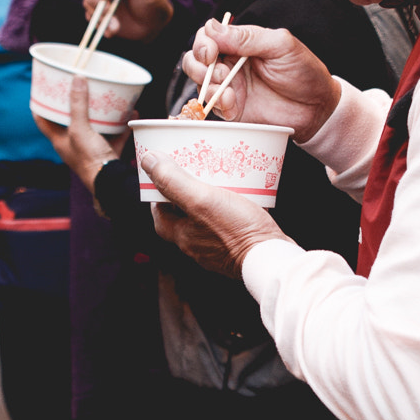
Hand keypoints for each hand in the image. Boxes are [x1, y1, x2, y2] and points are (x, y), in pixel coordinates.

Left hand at [32, 76, 121, 188]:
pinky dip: (121, 124)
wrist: (110, 181)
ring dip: (98, 112)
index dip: (39, 105)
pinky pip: (115, 134)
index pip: (42, 120)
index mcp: (59, 140)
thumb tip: (77, 79)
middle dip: (73, 104)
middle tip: (76, 87)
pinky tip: (130, 111)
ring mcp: (90, 148)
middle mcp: (73, 143)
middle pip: (69, 121)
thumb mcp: (80, 129)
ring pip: (93, 126)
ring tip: (101, 96)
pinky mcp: (107, 151)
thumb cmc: (88, 159)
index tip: (41, 90)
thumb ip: (78, 105)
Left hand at [141, 150, 288, 280]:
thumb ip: (173, 182)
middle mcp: (197, 247)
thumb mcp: (201, 199)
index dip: (158, 196)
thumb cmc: (237, 230)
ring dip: (210, 204)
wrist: (271, 258)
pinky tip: (243, 200)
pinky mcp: (239, 250)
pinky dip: (231, 213)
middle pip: (183, 219)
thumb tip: (148, 161)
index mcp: (183, 237)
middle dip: (186, 197)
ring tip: (220, 183)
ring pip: (207, 223)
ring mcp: (219, 251)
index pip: (160, 216)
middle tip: (195, 176)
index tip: (164, 178)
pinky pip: (229, 228)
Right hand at [185, 19, 339, 141]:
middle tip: (218, 70)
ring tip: (226, 84)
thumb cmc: (304, 71)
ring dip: (205, 82)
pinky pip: (211, 106)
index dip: (204, 41)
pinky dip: (216, 103)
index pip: (208, 35)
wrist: (318, 107)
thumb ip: (248, 37)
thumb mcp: (280, 46)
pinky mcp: (232, 109)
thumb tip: (212, 27)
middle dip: (198, 63)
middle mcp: (231, 63)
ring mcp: (230, 86)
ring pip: (198, 81)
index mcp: (241, 43)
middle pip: (195, 58)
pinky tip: (231, 102)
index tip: (212, 51)